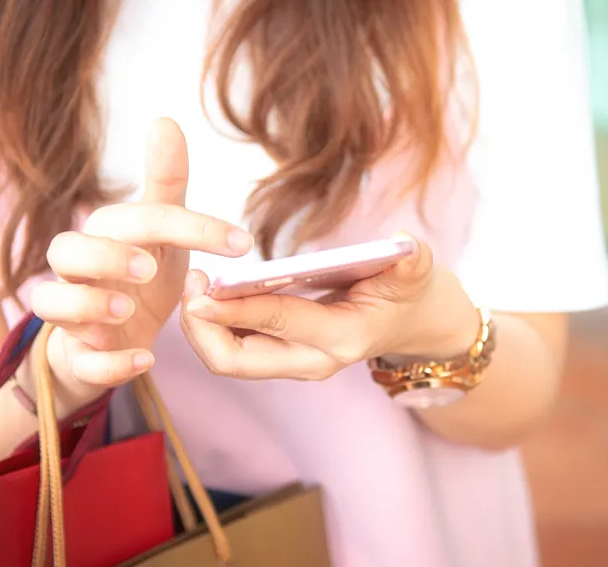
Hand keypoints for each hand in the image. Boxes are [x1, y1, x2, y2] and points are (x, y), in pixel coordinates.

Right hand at [25, 118, 252, 413]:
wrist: (108, 343)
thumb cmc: (136, 277)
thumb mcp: (159, 232)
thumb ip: (165, 183)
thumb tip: (164, 120)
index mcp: (105, 234)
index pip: (137, 217)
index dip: (190, 225)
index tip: (242, 243)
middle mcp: (78, 272)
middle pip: (65, 250)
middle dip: (106, 256)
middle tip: (150, 268)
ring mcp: (71, 316)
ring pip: (50, 302)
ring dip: (88, 305)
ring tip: (126, 311)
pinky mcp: (75, 356)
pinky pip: (78, 360)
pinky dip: (108, 363)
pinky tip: (144, 359)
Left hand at [178, 235, 480, 380]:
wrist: (412, 323)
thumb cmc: (408, 291)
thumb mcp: (416, 270)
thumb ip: (412, 259)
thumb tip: (403, 242)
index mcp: (342, 338)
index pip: (277, 323)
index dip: (236, 308)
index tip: (202, 291)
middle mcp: (313, 360)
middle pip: (235, 361)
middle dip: (202, 328)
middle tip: (192, 282)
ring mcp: (294, 364)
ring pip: (227, 360)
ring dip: (202, 327)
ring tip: (195, 282)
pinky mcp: (281, 357)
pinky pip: (234, 349)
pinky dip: (212, 325)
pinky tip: (206, 291)